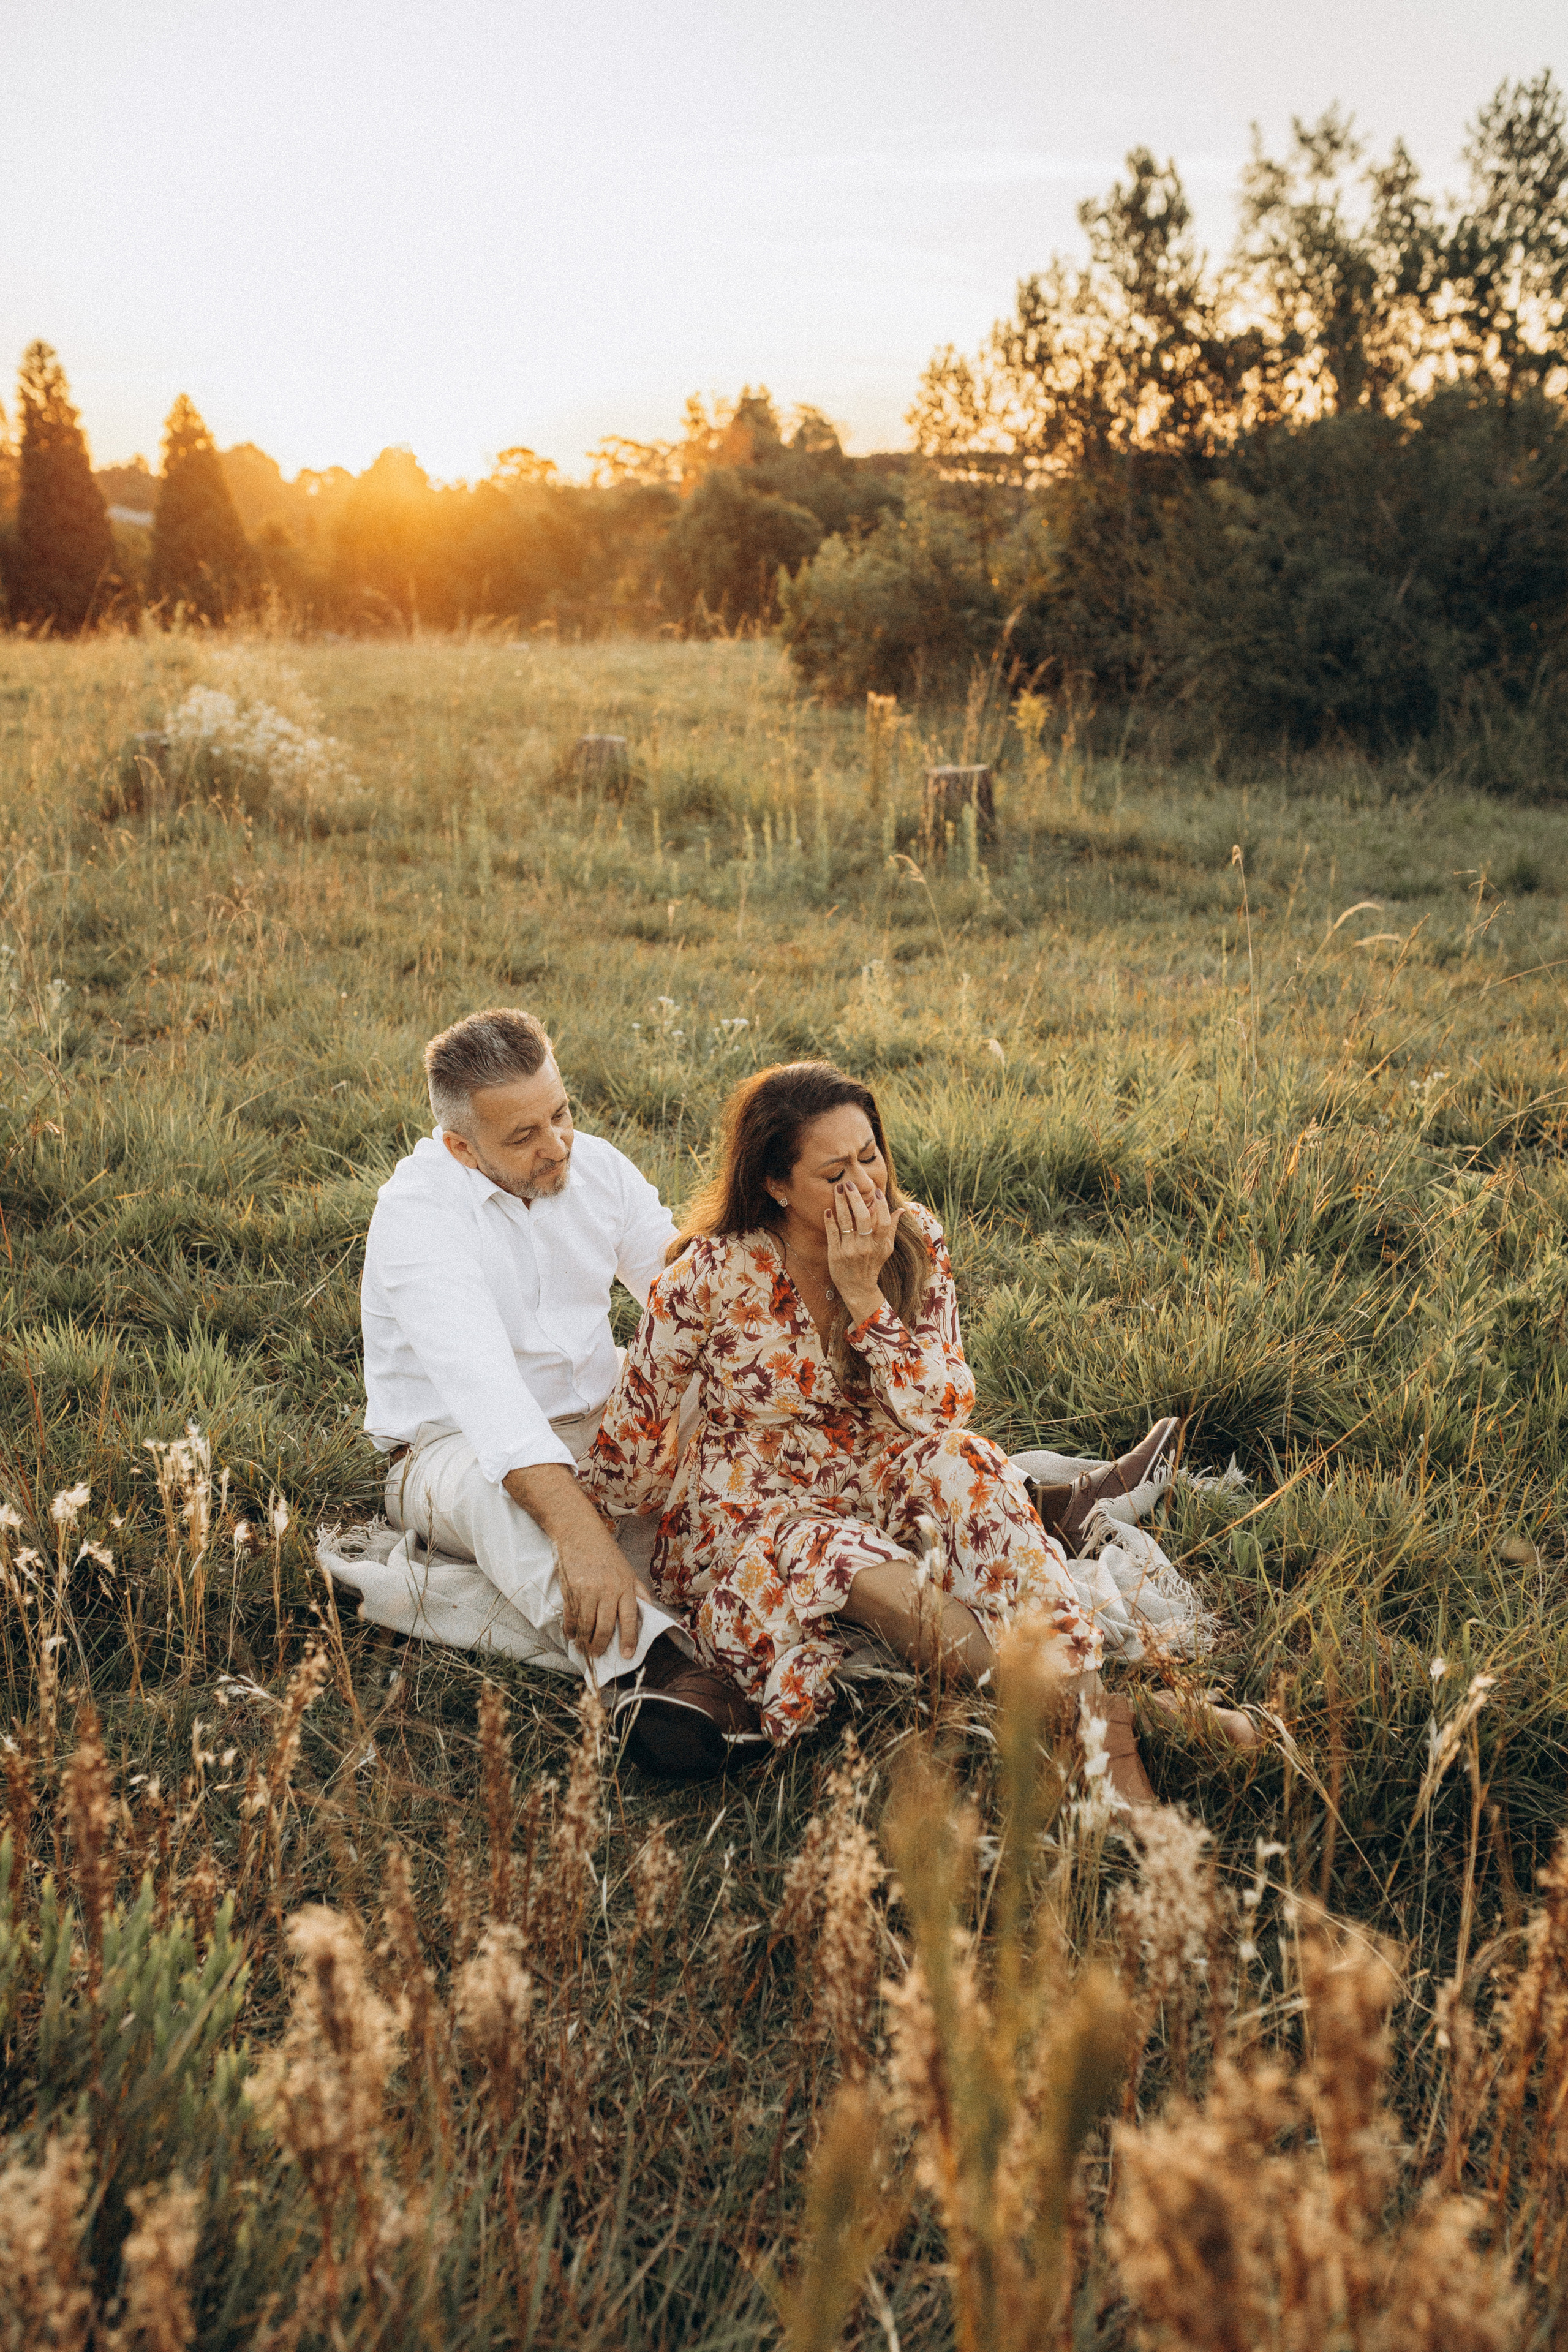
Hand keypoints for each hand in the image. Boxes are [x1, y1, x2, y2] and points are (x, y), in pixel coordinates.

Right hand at [503, 1464, 643, 1661]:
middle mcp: (607, 1591)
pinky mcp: (571, 1591)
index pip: (629, 1620)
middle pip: (604, 1628)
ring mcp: (587, 1592)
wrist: (580, 1534)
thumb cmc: (607, 1553)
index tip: (627, 1656)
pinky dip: (570, 1630)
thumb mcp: (628, 1570)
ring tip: (584, 1649)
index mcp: (625, 1587)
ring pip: (586, 1626)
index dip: (628, 1640)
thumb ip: (638, 1591)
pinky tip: (572, 1635)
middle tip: (598, 1655)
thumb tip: (649, 1610)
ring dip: (584, 1642)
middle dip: (601, 1646)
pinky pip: (571, 1617)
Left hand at [824, 1181, 905, 1321]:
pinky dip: (829, 1220)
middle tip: (850, 1184)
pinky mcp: (835, 1253)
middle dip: (855, 1198)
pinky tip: (828, 1209)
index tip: (876, 1191)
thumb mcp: (885, 1249)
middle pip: (862, 1218)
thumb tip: (901, 1210)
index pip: (883, 1221)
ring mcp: (849, 1250)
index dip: (881, 1205)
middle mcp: (865, 1247)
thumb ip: (892, 1228)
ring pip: (845, 1222)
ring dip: (840, 1203)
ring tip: (838, 1189)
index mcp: (879, 1244)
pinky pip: (832, 1233)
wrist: (857, 1288)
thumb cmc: (872, 1265)